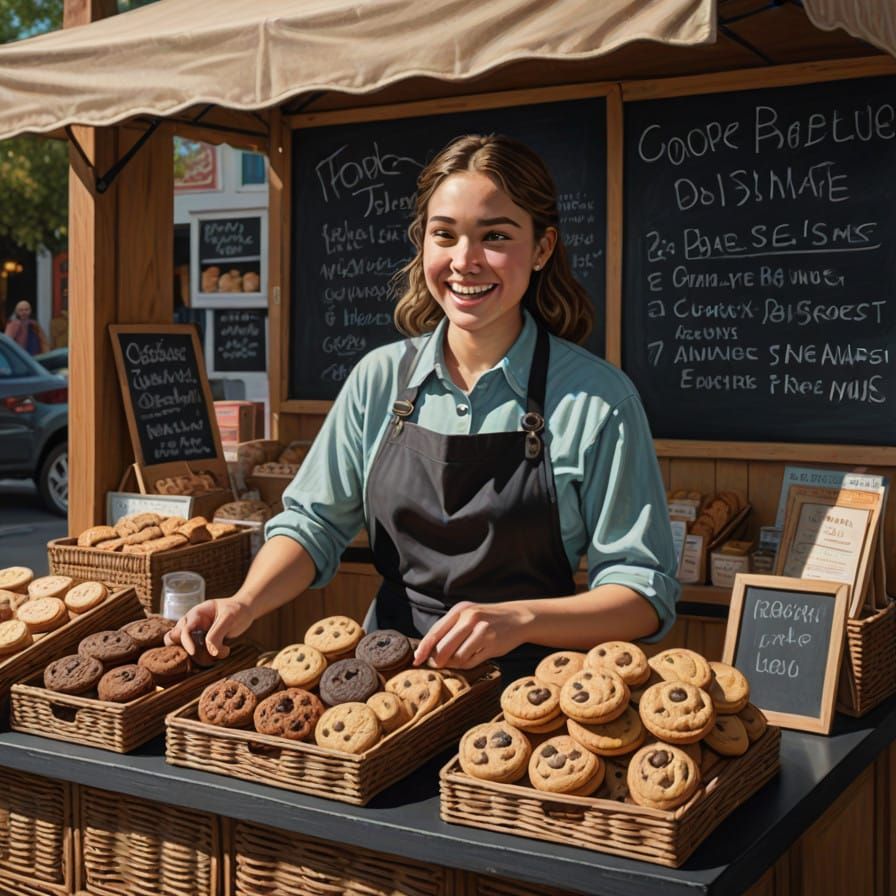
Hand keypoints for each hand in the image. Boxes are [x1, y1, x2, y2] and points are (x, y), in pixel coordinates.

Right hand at [164, 596, 253, 659]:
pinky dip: (210, 658)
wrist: (246, 610)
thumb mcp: (229, 618)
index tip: (193, 652)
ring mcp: (196, 634)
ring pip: (187, 650)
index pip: (183, 629)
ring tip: (223, 650)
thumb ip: (217, 634)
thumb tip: (210, 652)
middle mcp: (192, 624)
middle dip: (188, 651)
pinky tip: (225, 650)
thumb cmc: (237, 609)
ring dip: (203, 656)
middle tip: (206, 654)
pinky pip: (199, 655)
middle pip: (175, 640)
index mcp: (196, 614)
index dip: (185, 642)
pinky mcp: (203, 643)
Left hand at [413, 601, 530, 669]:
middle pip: (443, 648)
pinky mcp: (491, 644)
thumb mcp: (468, 615)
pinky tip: (473, 657)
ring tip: (460, 659)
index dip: (424, 648)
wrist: (518, 617)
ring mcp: (481, 631)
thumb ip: (449, 628)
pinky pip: (471, 661)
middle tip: (439, 664)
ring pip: (456, 657)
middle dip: (438, 660)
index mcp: (459, 610)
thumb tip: (428, 650)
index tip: (416, 660)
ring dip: (454, 663)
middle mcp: (469, 618)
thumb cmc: (487, 619)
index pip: (435, 632)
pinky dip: (467, 664)